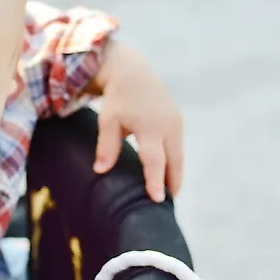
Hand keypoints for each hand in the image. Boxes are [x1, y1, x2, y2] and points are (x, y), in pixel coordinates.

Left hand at [91, 42, 183, 201]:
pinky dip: (175, 163)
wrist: (133, 74)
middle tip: (168, 204)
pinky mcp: (177, 122)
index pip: (154, 159)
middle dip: (172, 183)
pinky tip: (170, 175)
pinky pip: (178, 147)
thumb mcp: (108, 121)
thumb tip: (100, 171)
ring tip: (170, 194)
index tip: (157, 199)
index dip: (156, 180)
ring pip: (178, 156)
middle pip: (174, 161)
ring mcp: (175, 123)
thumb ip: (106, 146)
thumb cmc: (117, 100)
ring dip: (176, 175)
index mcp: (149, 127)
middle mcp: (167, 126)